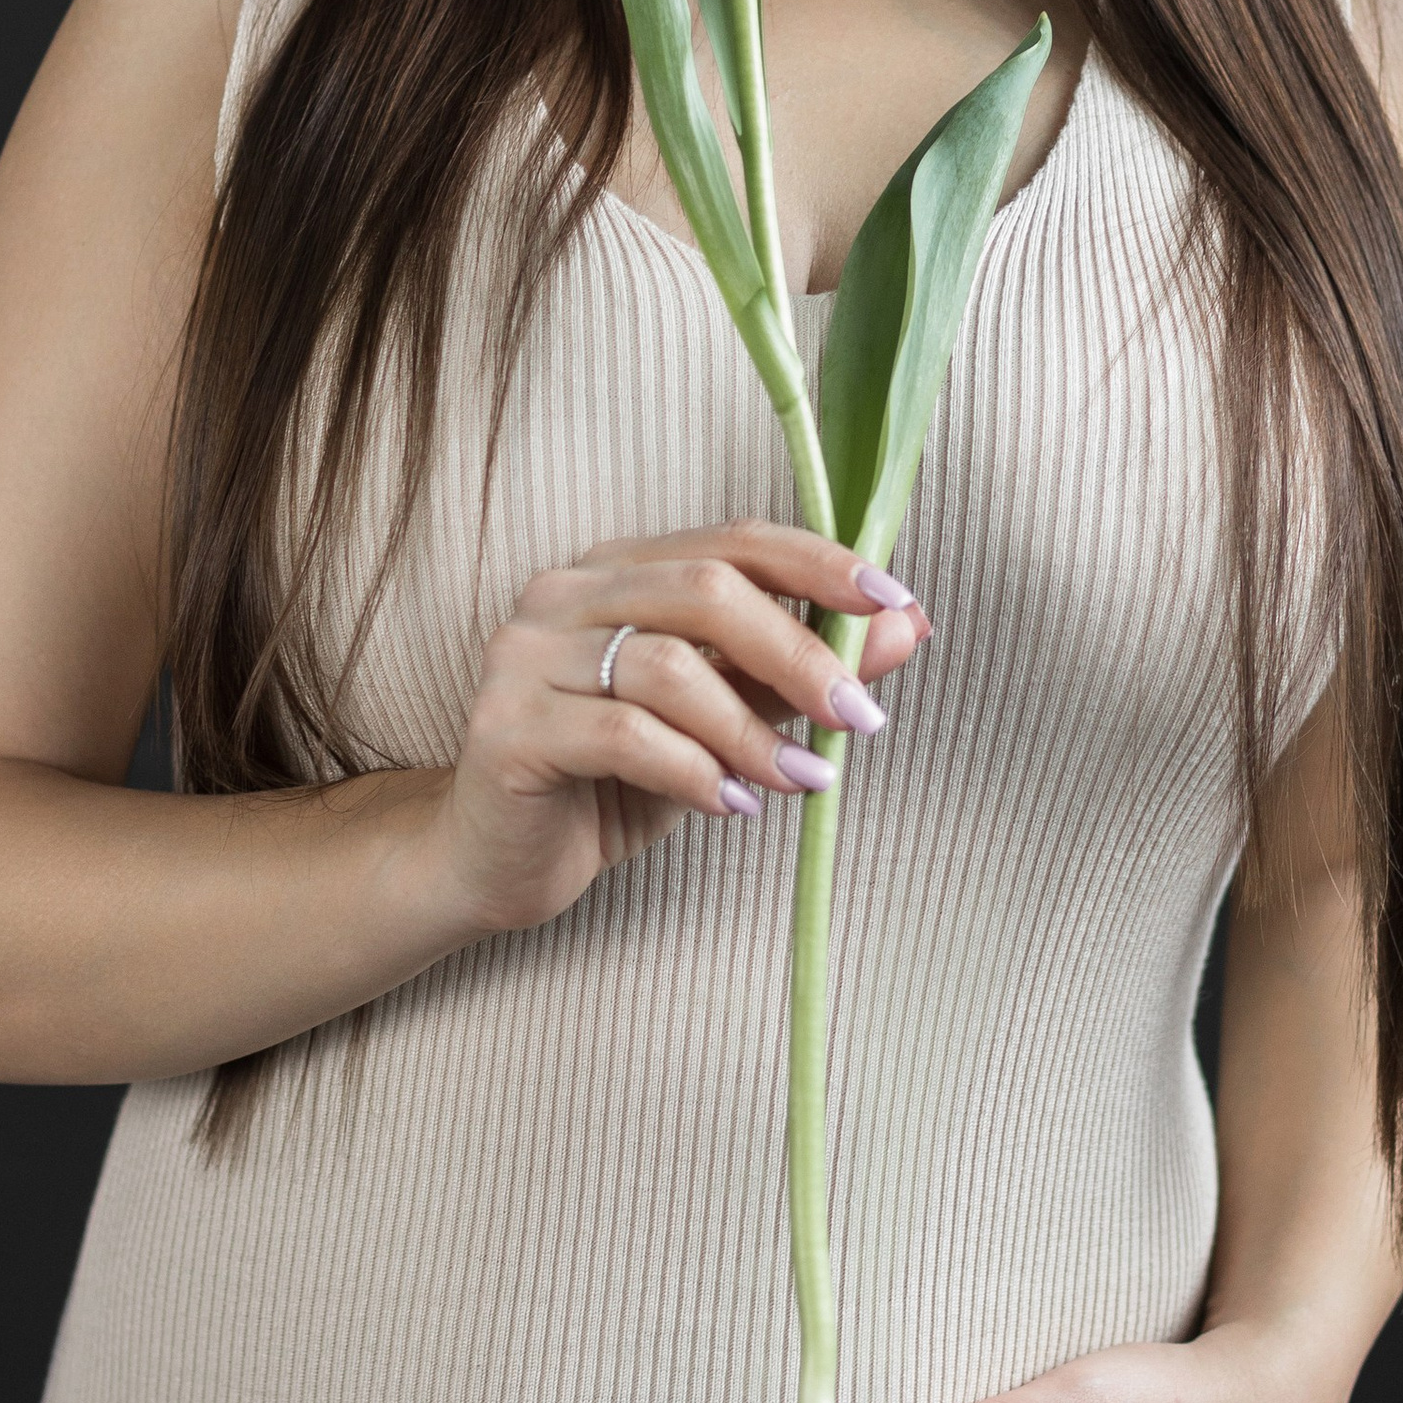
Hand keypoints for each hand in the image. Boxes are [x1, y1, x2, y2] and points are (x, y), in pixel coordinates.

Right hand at [425, 517, 930, 940]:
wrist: (497, 861)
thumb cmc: (613, 782)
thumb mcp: (722, 722)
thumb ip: (797, 673)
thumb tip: (904, 629)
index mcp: (616, 571)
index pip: (733, 540)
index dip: (820, 564)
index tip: (895, 605)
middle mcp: (564, 594)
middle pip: (705, 590)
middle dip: (798, 653)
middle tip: (856, 718)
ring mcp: (525, 656)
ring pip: (667, 665)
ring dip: (752, 729)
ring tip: (800, 779)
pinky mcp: (506, 727)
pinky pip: (623, 734)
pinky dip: (695, 770)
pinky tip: (732, 805)